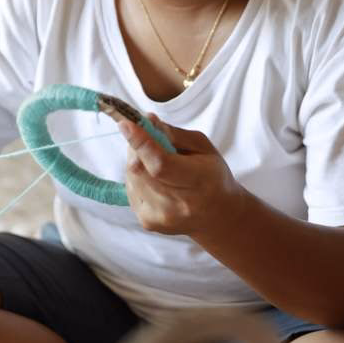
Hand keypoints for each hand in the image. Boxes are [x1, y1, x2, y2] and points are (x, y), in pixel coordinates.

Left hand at [120, 114, 243, 237]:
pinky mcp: (148, 222)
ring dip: (137, 162)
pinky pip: (130, 190)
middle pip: (140, 170)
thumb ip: (173, 134)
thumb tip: (146, 121)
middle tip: (145, 137)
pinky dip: (136, 178)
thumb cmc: (212, 176)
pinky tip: (153, 179)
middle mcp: (178, 204)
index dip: (140, 143)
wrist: (217, 216)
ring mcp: (160, 217)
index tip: (126, 124)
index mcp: (198, 182)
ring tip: (155, 162)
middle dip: (136, 147)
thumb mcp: (203, 147)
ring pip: (131, 178)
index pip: (161, 165)